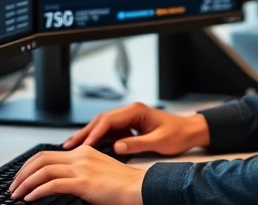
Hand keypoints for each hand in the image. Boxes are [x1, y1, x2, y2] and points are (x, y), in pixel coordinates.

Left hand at [9, 145, 144, 203]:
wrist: (139, 188)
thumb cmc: (122, 184)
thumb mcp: (98, 172)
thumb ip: (81, 172)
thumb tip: (62, 182)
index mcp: (83, 152)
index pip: (47, 154)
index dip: (30, 165)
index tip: (21, 177)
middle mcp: (80, 156)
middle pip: (40, 159)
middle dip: (22, 173)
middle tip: (14, 187)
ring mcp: (81, 168)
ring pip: (43, 170)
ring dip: (26, 183)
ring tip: (17, 195)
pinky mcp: (84, 182)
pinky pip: (52, 184)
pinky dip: (37, 191)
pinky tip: (30, 199)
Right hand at [62, 102, 209, 155]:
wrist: (190, 131)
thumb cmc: (178, 134)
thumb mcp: (159, 141)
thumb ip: (137, 144)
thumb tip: (117, 147)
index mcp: (136, 110)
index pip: (108, 120)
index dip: (94, 133)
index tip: (84, 145)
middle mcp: (130, 111)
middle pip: (101, 121)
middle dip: (84, 132)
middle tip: (68, 145)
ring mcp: (128, 118)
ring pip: (102, 125)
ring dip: (88, 135)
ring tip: (72, 146)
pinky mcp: (129, 126)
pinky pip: (109, 131)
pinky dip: (97, 138)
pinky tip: (88, 146)